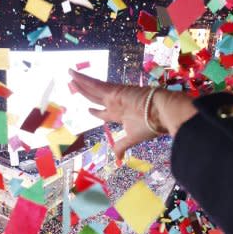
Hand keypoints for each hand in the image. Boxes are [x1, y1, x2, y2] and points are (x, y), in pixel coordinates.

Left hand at [68, 70, 196, 160]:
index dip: (95, 111)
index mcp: (120, 114)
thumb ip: (122, 146)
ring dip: (80, 82)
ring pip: (92, 88)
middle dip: (84, 92)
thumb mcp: (132, 138)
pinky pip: (94, 84)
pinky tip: (73, 75)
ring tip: (69, 75)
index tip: (88, 110)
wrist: (163, 112)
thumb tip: (117, 159)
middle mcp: (115, 103)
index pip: (104, 112)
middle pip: (95, 97)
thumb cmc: (150, 125)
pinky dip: (83, 79)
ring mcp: (114, 95)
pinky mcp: (113, 90)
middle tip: (73, 85)